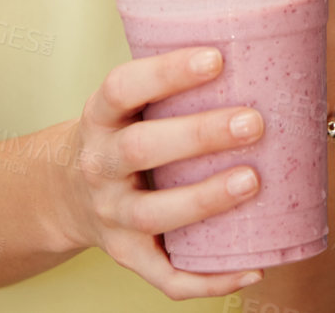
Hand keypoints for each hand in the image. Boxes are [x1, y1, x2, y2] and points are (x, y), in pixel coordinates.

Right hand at [58, 46, 267, 298]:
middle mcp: (99, 165)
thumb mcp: (130, 104)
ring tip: (253, 182)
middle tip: (254, 123)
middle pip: (140, 150)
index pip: (122, 88)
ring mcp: (111, 215)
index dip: (166, 72)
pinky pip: (166, 276)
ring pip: (154, 214)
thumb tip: (270, 55)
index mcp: (101, 117)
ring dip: (205, 200)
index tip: (216, 58)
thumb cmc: (124, 133)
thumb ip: (177, 85)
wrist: (64, 193)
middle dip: (198, 136)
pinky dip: (210, 278)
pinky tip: (253, 267)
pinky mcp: (127, 255)